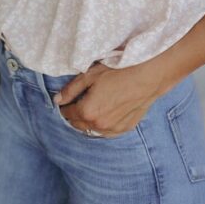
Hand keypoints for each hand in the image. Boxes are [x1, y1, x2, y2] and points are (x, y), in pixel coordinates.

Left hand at [53, 58, 170, 137]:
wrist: (146, 76)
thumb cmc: (118, 71)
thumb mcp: (90, 75)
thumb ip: (71, 89)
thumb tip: (57, 100)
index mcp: (87, 112)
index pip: (68, 114)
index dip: (64, 106)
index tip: (65, 102)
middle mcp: (99, 125)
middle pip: (78, 125)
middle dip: (74, 116)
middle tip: (75, 104)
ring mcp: (113, 129)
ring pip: (93, 130)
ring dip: (88, 122)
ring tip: (90, 108)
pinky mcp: (125, 129)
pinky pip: (107, 132)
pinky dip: (102, 126)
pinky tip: (104, 115)